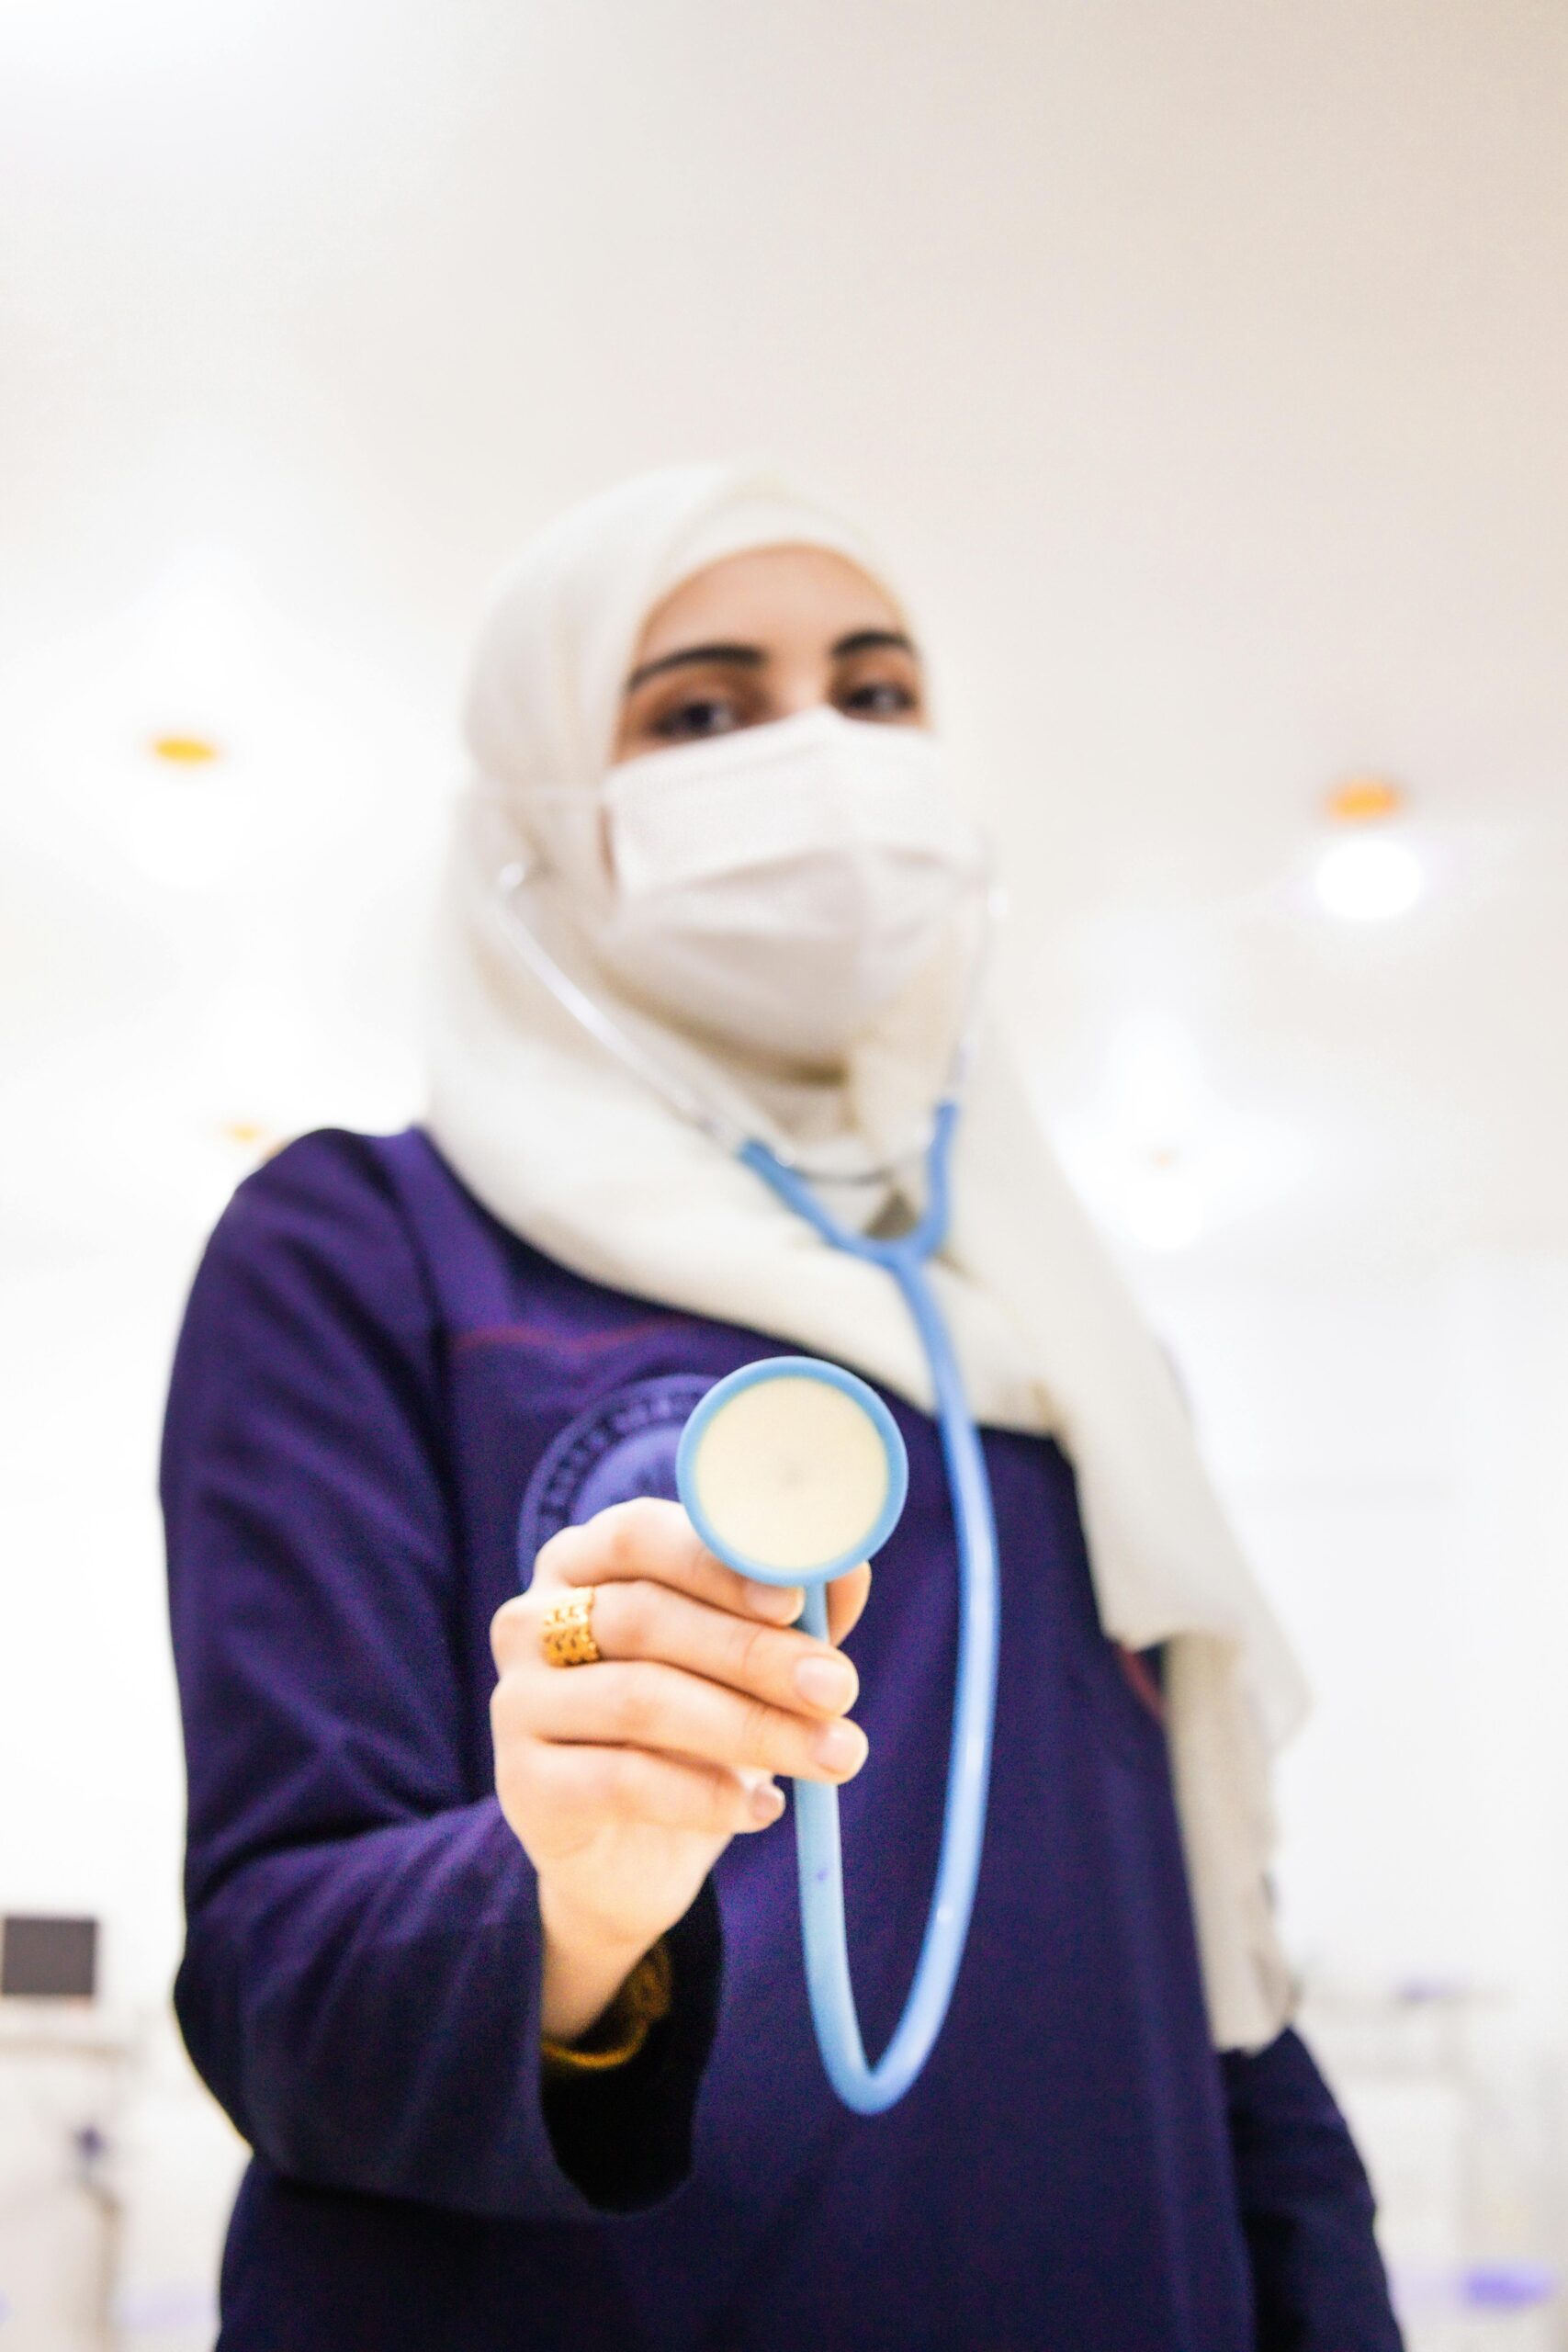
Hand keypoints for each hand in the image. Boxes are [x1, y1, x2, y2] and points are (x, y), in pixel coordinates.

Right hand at [490, 1496, 870, 2042]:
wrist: (632, 1857)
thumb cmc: (695, 1728)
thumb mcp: (749, 1661)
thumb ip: (792, 1610)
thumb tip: (848, 1565)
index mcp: (584, 1561)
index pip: (640, 1534)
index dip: (718, 1562)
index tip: (796, 1600)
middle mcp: (532, 1619)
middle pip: (644, 1618)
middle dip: (754, 1653)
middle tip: (838, 1688)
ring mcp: (517, 1700)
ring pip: (639, 1700)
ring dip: (750, 1727)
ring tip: (833, 1756)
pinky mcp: (522, 1783)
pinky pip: (622, 1780)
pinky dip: (705, 1795)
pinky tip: (764, 1809)